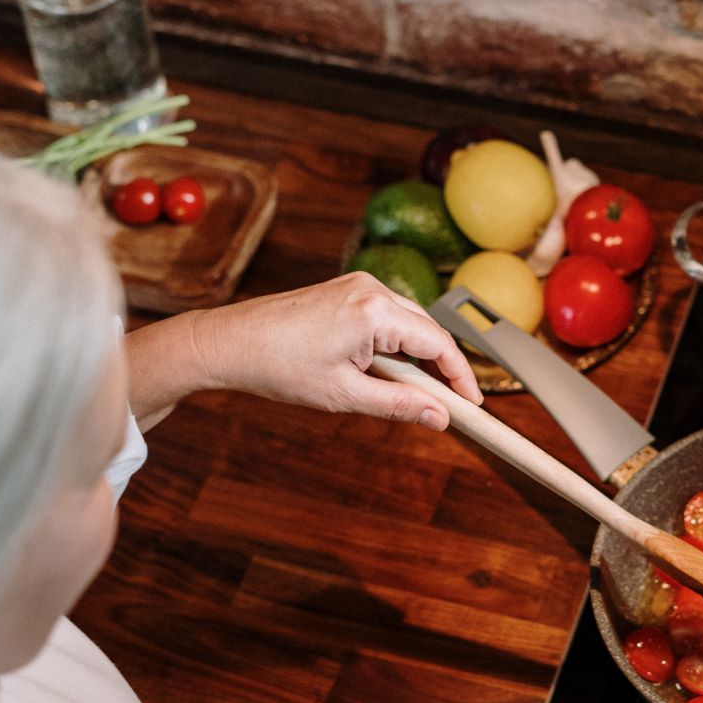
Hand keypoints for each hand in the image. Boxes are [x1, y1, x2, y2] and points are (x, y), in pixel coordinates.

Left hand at [194, 273, 481, 428]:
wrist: (230, 342)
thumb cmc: (278, 367)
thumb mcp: (345, 395)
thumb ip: (399, 405)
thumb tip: (439, 418)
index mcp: (374, 311)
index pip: (439, 344)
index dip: (460, 377)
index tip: (472, 404)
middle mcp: (372, 288)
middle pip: (428, 330)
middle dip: (442, 369)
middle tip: (451, 406)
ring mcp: (358, 285)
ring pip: (409, 323)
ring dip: (418, 358)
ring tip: (419, 395)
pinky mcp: (346, 289)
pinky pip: (387, 316)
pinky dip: (396, 344)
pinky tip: (390, 371)